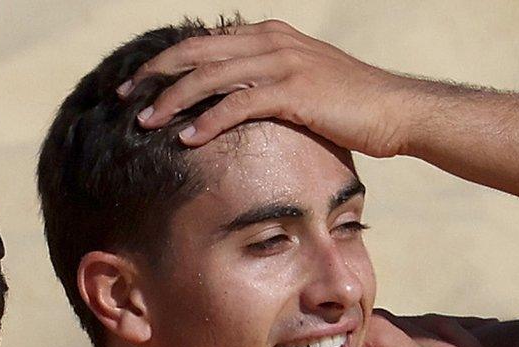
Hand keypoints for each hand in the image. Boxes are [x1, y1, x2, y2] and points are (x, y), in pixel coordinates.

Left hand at [124, 20, 425, 155]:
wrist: (396, 110)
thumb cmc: (351, 106)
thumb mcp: (303, 83)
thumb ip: (268, 83)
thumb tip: (234, 103)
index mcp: (269, 35)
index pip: (203, 43)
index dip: (165, 62)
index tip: (135, 84)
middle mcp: (271, 41)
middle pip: (196, 53)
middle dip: (155, 76)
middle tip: (123, 99)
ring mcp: (282, 62)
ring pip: (211, 77)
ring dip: (173, 101)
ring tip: (145, 122)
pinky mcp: (294, 90)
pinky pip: (239, 104)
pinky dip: (209, 121)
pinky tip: (187, 139)